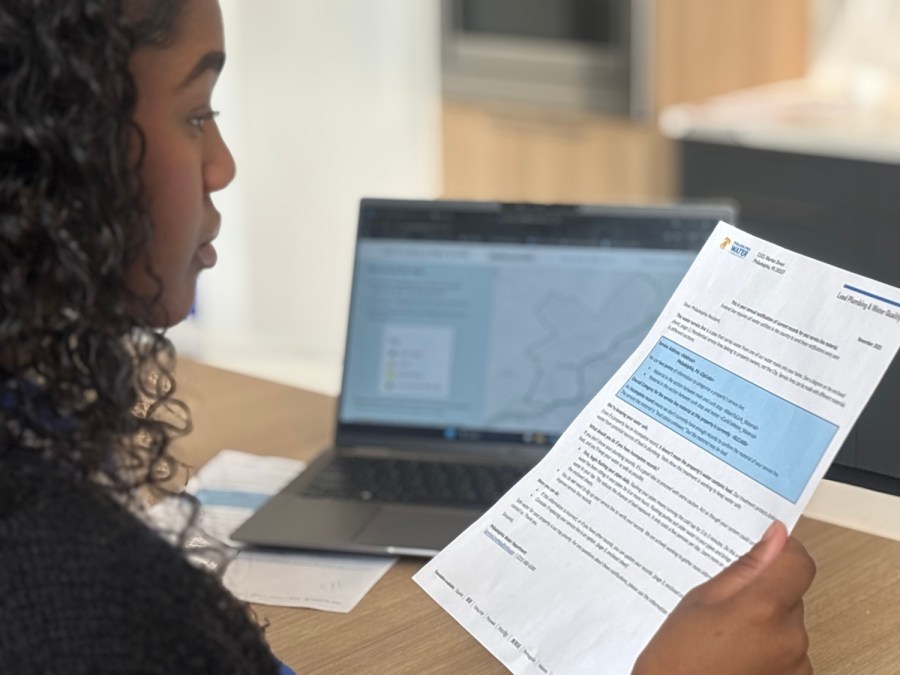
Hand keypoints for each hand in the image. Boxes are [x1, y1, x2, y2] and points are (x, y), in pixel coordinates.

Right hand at [632, 521, 815, 674]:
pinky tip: (738, 654)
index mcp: (763, 608)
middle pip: (791, 594)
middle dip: (765, 592)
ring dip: (767, 622)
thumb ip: (744, 570)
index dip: (784, 550)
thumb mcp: (699, 601)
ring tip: (727, 637)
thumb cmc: (676, 662)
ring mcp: (796, 664)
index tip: (769, 547)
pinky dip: (769, 648)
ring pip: (789, 623)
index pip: (799, 561)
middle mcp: (788, 637)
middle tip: (727, 606)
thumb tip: (774, 540)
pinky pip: (789, 651)